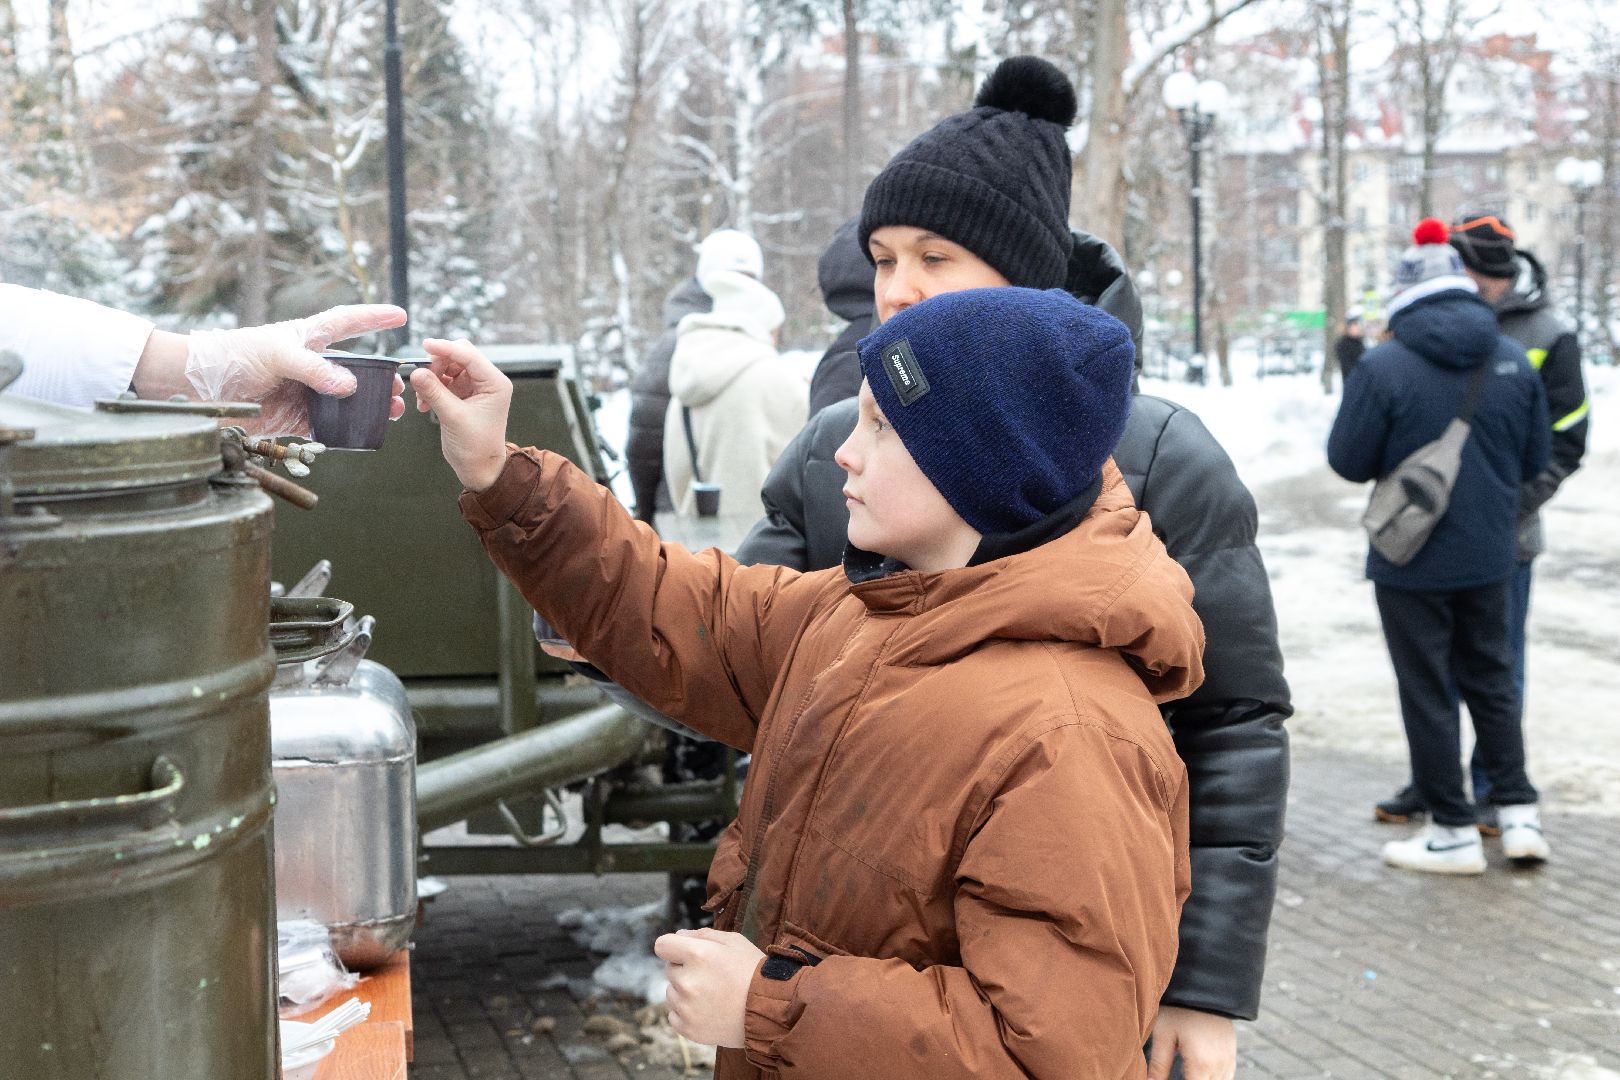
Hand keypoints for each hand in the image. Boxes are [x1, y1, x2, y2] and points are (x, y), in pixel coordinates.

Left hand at [183, 304, 407, 435]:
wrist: (195, 390)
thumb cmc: (232, 357)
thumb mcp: (276, 354)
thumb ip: (314, 370)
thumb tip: (350, 386)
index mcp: (305, 337)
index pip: (347, 323)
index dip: (373, 318)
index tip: (401, 316)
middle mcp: (308, 365)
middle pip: (354, 369)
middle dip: (380, 377)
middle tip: (399, 388)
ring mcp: (303, 392)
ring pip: (346, 400)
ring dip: (370, 406)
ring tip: (391, 412)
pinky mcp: (293, 419)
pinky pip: (327, 426)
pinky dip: (347, 430)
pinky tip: (364, 432)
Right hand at [408, 337, 512, 491]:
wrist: (479, 467)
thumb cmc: (475, 446)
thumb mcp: (453, 417)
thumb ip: (434, 392)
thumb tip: (416, 372)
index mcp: (495, 383)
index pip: (469, 355)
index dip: (446, 348)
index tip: (425, 345)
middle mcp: (487, 381)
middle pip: (458, 356)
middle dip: (438, 364)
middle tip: (423, 379)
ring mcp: (474, 387)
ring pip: (448, 367)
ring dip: (432, 378)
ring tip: (423, 399)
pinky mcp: (462, 394)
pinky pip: (443, 380)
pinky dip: (431, 388)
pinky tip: (424, 405)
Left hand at [653, 928, 764, 1048]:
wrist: (771, 1012)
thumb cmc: (754, 972)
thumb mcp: (734, 941)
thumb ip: (703, 934)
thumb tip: (680, 935)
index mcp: (697, 954)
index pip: (662, 945)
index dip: (673, 947)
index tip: (684, 953)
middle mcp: (686, 980)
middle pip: (669, 969)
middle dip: (685, 969)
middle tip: (711, 977)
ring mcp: (685, 1007)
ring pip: (671, 993)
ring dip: (685, 992)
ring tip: (713, 995)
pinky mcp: (688, 1028)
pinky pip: (673, 1015)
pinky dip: (686, 1013)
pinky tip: (708, 1010)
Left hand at [1148, 1006, 1235, 1079]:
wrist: (1204, 986)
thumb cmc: (1179, 1009)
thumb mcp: (1163, 1035)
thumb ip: (1158, 1065)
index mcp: (1201, 1065)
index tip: (1167, 1079)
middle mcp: (1219, 1067)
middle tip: (1177, 1072)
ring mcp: (1228, 1061)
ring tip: (1186, 1072)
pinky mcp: (1232, 1054)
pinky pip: (1226, 1077)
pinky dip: (1214, 1078)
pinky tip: (1199, 1072)